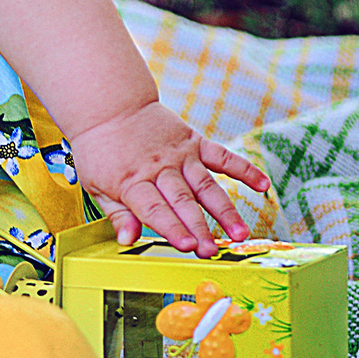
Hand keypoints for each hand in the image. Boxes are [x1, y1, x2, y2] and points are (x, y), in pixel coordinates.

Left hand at [67, 101, 270, 256]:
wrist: (109, 106)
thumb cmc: (100, 150)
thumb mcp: (96, 184)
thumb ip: (117, 214)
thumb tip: (128, 241)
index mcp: (133, 181)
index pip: (155, 209)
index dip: (172, 228)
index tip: (187, 247)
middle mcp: (159, 168)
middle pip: (183, 202)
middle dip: (199, 228)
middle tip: (212, 251)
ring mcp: (179, 155)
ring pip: (206, 186)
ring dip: (224, 211)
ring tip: (239, 234)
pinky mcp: (193, 142)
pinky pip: (222, 156)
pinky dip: (243, 169)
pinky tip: (262, 185)